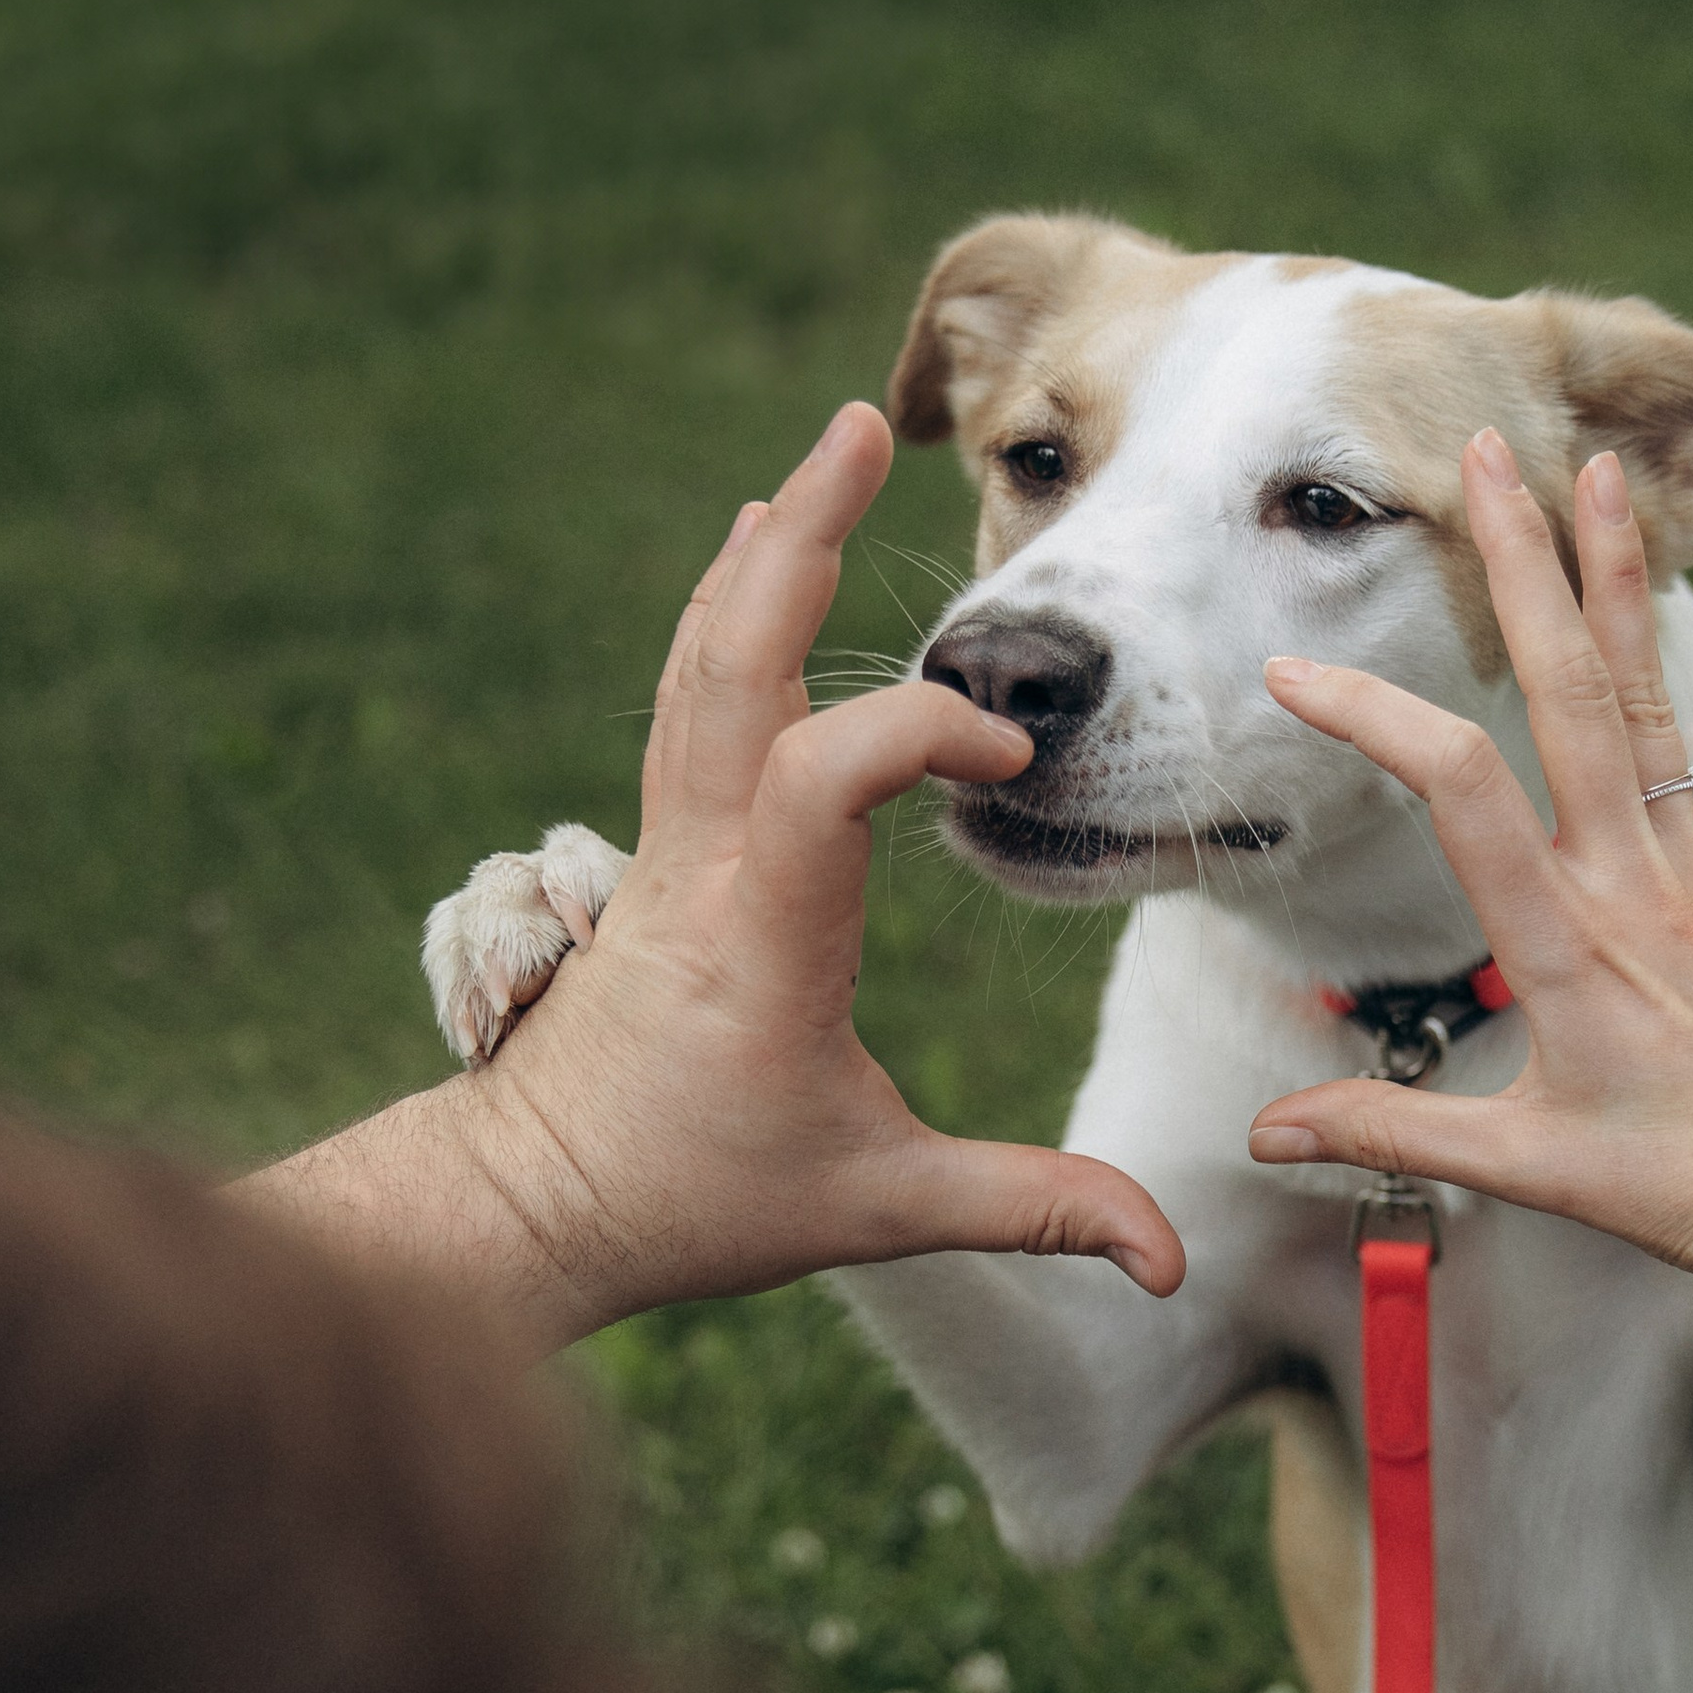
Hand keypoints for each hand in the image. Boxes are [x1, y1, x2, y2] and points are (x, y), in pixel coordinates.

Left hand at [253, 404, 1183, 1350]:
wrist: (528, 1201)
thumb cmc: (693, 1199)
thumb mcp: (873, 1211)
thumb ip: (1027, 1209)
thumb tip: (1165, 1263)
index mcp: (762, 936)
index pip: (825, 776)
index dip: (918, 732)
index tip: (1006, 760)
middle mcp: (700, 863)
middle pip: (731, 662)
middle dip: (798, 539)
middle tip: (857, 428)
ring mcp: (661, 845)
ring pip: (696, 662)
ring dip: (761, 556)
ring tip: (820, 460)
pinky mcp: (650, 848)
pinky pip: (683, 700)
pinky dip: (725, 616)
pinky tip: (750, 561)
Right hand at [1245, 437, 1692, 1304]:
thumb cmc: (1672, 1192)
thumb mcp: (1520, 1171)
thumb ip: (1389, 1132)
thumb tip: (1267, 1134)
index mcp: (1561, 941)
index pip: (1455, 790)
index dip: (1373, 720)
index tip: (1292, 677)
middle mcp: (1632, 881)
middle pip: (1569, 694)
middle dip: (1519, 569)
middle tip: (1484, 458)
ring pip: (1656, 699)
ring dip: (1623, 580)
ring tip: (1600, 468)